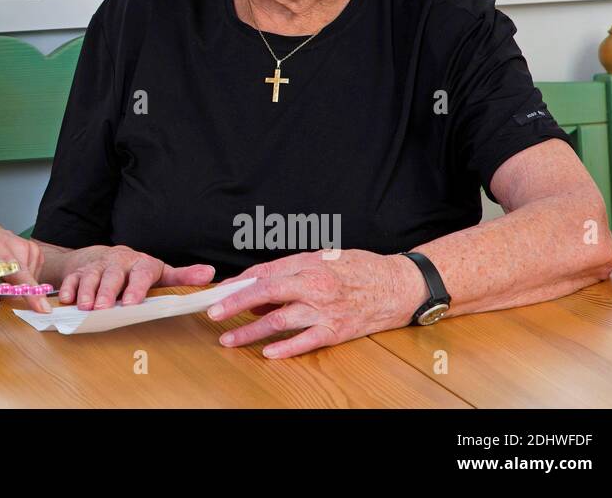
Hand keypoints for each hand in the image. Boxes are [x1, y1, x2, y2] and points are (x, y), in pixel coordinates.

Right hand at [58, 245, 214, 310]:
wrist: (104, 256)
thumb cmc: (137, 270)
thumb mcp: (161, 272)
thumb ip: (183, 276)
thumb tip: (210, 273)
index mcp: (141, 264)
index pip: (141, 274)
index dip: (136, 288)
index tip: (132, 303)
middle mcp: (118, 263)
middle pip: (112, 276)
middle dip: (107, 292)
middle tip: (104, 309)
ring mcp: (97, 267)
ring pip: (91, 277)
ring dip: (86, 292)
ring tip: (85, 308)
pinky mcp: (79, 272)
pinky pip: (72, 279)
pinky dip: (68, 288)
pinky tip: (65, 300)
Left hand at [208, 249, 424, 357]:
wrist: (398, 285)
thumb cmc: (359, 268)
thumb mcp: (322, 258)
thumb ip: (289, 271)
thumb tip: (258, 289)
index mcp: (308, 265)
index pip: (264, 273)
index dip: (238, 284)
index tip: (218, 292)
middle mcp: (314, 286)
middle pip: (266, 294)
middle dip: (235, 304)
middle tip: (213, 313)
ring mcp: (325, 310)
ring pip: (280, 321)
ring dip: (251, 331)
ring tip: (230, 339)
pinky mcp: (337, 330)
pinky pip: (307, 341)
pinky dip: (286, 348)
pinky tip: (268, 353)